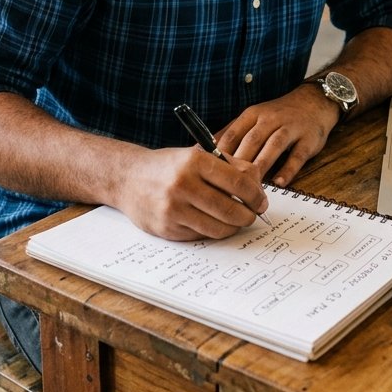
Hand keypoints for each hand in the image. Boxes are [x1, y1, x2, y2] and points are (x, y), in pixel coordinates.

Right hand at [116, 145, 267, 240]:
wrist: (129, 178)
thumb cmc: (170, 166)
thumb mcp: (198, 155)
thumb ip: (230, 166)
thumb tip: (258, 185)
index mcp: (195, 161)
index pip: (238, 181)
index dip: (255, 195)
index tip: (261, 201)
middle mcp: (183, 184)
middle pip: (230, 209)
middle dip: (248, 215)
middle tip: (252, 215)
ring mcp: (173, 208)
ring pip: (217, 227)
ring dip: (233, 227)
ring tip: (236, 221)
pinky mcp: (167, 228)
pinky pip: (201, 235)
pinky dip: (212, 231)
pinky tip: (213, 223)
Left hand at [216, 85, 338, 187]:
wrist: (314, 103)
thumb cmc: (278, 115)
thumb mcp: (253, 117)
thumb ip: (232, 132)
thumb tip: (202, 149)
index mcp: (253, 114)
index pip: (233, 133)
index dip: (221, 153)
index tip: (211, 173)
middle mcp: (271, 118)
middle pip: (252, 141)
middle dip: (240, 164)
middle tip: (229, 187)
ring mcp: (291, 128)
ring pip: (273, 146)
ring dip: (261, 166)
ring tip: (251, 188)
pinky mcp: (308, 139)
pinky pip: (297, 155)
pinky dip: (288, 169)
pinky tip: (279, 182)